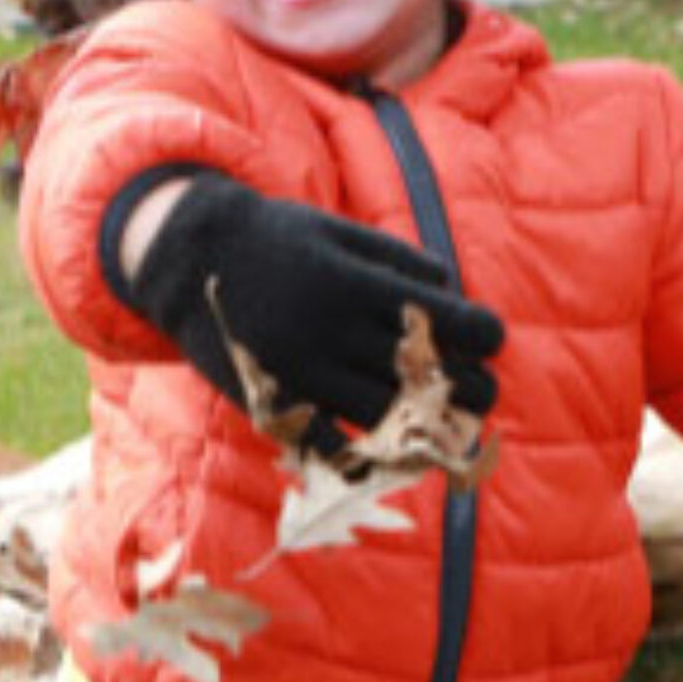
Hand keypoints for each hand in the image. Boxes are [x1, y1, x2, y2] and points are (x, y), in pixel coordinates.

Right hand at [126, 171, 501, 450]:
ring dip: (430, 424)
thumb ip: (397, 258)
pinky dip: (370, 450)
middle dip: (465, 385)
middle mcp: (328, 331)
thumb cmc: (277, 238)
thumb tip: (451, 285)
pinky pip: (329, 441)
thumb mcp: (338, 230)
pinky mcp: (274, 399)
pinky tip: (401, 448)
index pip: (436, 316)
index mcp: (350, 284)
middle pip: (417, 373)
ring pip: (383, 411)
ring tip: (457, 423)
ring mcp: (300, 371)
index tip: (495, 337)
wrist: (188, 257)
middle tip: (486, 388)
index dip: (478, 331)